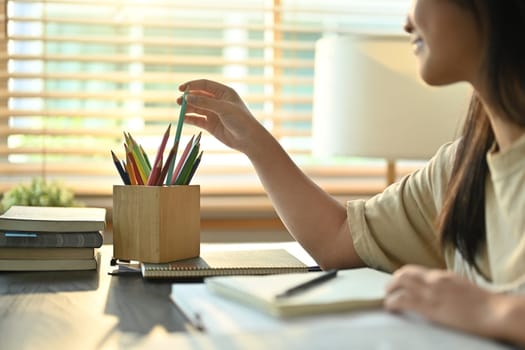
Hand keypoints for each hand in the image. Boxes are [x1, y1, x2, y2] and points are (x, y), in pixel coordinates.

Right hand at [177, 79, 268, 155]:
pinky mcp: (210, 125)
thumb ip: (205, 102)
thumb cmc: (241, 120)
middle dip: (188, 98)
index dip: (192, 85)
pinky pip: (197, 120)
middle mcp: (218, 101)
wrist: (249, 139)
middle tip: (179, 102)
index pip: (204, 85)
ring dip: (188, 108)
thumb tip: (187, 97)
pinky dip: (190, 119)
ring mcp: (213, 113)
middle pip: (198, 96)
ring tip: (181, 111)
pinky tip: (184, 119)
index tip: (181, 89)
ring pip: (196, 108)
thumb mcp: (223, 108)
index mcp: (224, 92)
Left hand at [384, 265, 498, 337]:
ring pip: (400, 283)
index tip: (399, 282)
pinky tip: (390, 307)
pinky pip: (402, 301)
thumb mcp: (463, 287)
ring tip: (387, 298)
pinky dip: (392, 303)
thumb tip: (440, 290)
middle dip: (393, 281)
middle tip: (389, 289)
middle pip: (405, 273)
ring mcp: (430, 292)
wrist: (493, 312)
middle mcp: (434, 280)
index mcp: (443, 275)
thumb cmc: (484, 304)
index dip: (404, 276)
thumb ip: (448, 286)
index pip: (416, 270)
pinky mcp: (428, 306)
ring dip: (389, 290)